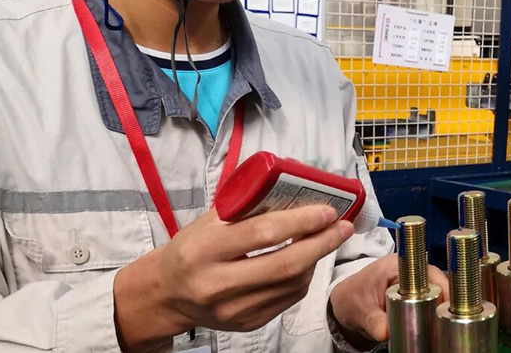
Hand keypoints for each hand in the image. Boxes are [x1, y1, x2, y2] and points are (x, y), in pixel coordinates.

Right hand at [113, 205, 353, 351]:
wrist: (167, 293)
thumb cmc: (192, 247)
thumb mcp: (211, 220)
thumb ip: (248, 205)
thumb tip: (296, 187)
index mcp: (205, 250)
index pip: (263, 233)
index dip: (301, 221)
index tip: (326, 210)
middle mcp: (218, 284)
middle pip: (285, 264)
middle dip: (322, 243)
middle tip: (342, 226)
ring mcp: (234, 309)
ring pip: (292, 284)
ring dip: (316, 258)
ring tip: (326, 238)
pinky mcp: (247, 323)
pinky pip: (288, 298)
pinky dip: (304, 276)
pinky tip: (307, 260)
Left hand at [329, 254, 448, 346]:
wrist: (345, 304)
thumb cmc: (351, 299)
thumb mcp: (360, 311)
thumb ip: (374, 321)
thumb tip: (386, 332)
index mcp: (397, 265)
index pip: (429, 272)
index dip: (441, 289)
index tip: (447, 306)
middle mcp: (409, 270)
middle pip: (438, 284)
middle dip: (442, 302)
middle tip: (443, 322)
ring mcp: (413, 282)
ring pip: (437, 294)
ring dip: (439, 309)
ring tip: (439, 326)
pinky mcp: (415, 294)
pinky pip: (431, 302)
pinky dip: (433, 313)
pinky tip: (434, 325)